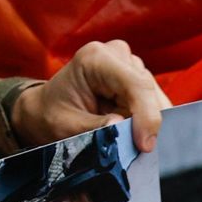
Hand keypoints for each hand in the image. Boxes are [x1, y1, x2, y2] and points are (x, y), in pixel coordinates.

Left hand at [12, 39, 169, 152]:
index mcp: (95, 58)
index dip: (147, 116)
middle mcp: (116, 54)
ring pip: (154, 98)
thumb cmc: (54, 115)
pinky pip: (153, 102)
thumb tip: (121, 127)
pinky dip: (144, 120)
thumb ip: (95, 128)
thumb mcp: (67, 127)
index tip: (145, 145)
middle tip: (131, 147)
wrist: (47, 109)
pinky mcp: (136, 77)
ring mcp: (129, 63)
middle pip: (148, 91)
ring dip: (143, 121)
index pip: (135, 84)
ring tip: (118, 131)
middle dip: (145, 122)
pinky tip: (127, 127)